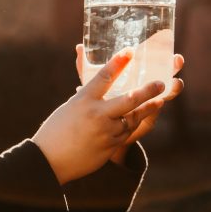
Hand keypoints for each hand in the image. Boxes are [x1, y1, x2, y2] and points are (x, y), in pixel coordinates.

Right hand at [32, 48, 165, 184]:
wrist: (49, 160)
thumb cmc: (55, 131)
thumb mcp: (69, 108)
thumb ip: (88, 99)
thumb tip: (103, 91)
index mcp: (83, 100)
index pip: (104, 77)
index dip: (118, 63)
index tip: (130, 51)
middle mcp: (96, 114)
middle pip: (129, 98)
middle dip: (148, 90)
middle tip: (161, 83)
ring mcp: (105, 131)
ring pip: (133, 117)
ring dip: (148, 108)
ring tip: (159, 101)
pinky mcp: (110, 146)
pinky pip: (127, 132)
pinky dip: (135, 123)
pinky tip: (141, 117)